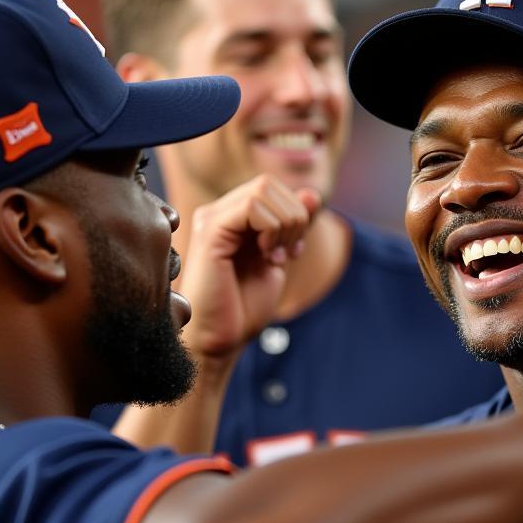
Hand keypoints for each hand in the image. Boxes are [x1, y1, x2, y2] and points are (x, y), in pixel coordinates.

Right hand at [176, 174, 321, 359]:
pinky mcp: (210, 231)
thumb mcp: (280, 258)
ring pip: (262, 191)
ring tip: (274, 256)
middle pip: (269, 184)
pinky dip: (271, 229)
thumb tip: (313, 193)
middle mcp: (219, 213)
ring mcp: (212, 219)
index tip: (292, 250)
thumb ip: (294, 226)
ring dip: (284, 225)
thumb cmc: (244, 306)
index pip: (272, 188)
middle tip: (286, 254)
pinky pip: (251, 207)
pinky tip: (265, 255)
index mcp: (233, 218)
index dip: (294, 213)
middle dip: (293, 218)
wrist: (220, 338)